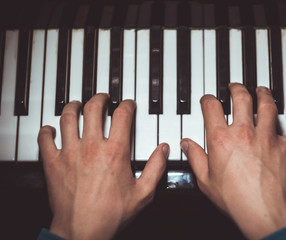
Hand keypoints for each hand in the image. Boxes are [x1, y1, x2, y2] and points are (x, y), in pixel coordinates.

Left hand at [38, 94, 167, 239]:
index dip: (127, 105)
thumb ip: (156, 168)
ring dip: (73, 107)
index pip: (122, 115)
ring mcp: (69, 153)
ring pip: (68, 117)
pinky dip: (47, 130)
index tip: (127, 104)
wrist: (82, 231)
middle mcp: (91, 147)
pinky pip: (45, 138)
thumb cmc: (110, 215)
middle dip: (99, 98)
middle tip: (103, 98)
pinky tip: (50, 129)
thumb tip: (163, 150)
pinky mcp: (53, 163)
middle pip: (93, 108)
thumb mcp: (143, 193)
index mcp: (115, 152)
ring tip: (77, 104)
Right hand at [181, 84, 285, 238]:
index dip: (207, 100)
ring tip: (262, 90)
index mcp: (222, 140)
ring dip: (265, 95)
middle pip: (242, 98)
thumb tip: (186, 145)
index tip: (208, 100)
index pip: (212, 108)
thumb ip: (195, 158)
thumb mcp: (205, 180)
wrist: (263, 212)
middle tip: (235, 86)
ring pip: (268, 106)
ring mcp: (267, 138)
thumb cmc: (235, 199)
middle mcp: (244, 133)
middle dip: (237, 88)